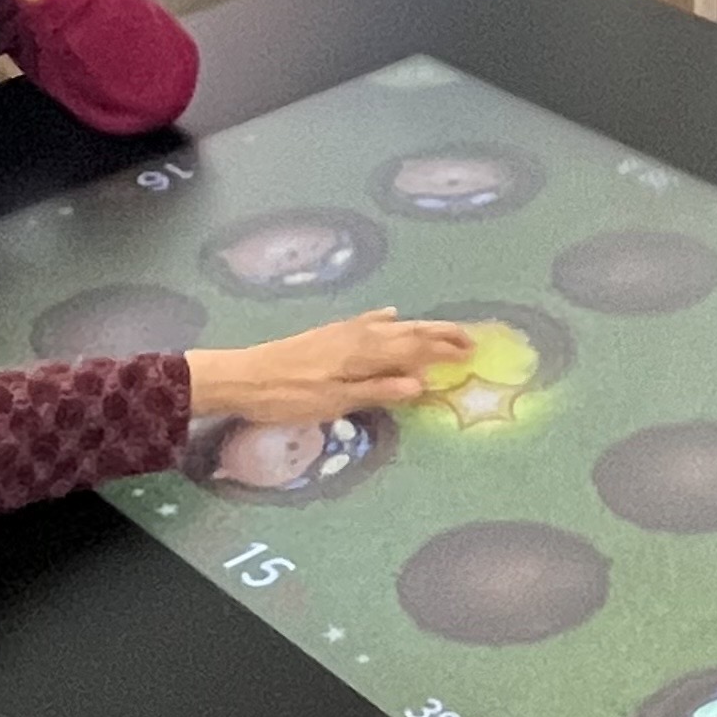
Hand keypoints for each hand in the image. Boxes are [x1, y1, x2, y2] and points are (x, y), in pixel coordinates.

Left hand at [187, 309, 473, 422]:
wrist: (243, 376)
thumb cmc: (288, 396)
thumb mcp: (335, 401)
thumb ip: (378, 390)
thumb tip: (422, 384)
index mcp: (365, 352)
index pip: (415, 348)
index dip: (444, 350)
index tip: (472, 353)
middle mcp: (360, 335)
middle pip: (409, 331)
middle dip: (440, 334)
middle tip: (471, 338)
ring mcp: (344, 331)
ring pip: (393, 325)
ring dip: (420, 327)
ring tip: (443, 330)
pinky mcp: (330, 333)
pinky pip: (369, 322)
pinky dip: (387, 320)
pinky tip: (392, 315)